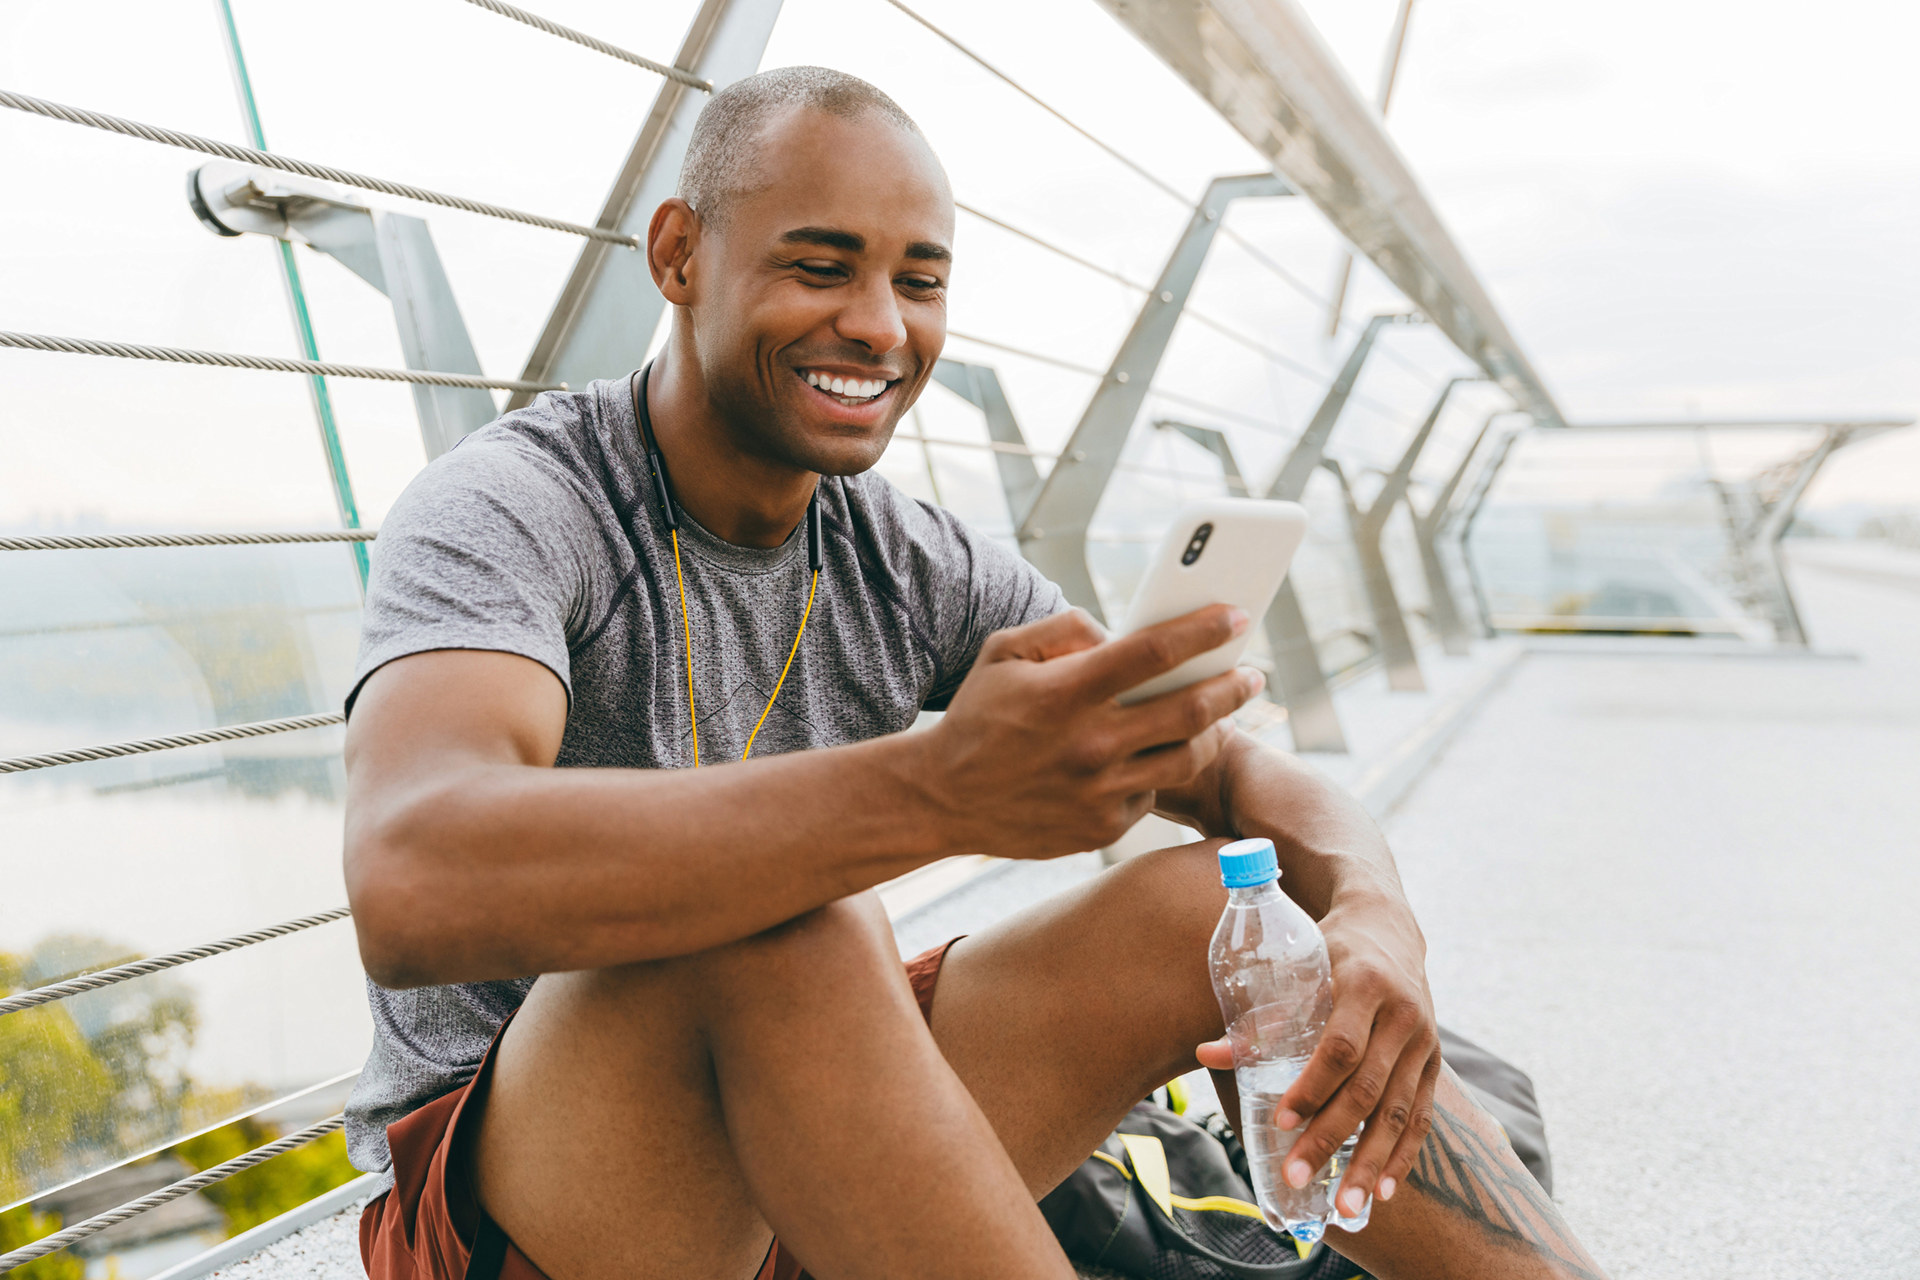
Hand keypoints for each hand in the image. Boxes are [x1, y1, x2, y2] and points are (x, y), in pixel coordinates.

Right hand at [919, 605, 1263, 858]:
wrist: (941, 798)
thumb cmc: (978, 717)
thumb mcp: (1003, 653)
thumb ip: (1064, 628)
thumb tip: (1119, 631)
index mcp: (1066, 692)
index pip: (1154, 652)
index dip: (1204, 630)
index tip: (1236, 614)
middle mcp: (1089, 743)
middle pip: (1192, 709)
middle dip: (1235, 685)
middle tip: (1253, 673)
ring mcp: (1099, 791)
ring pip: (1186, 756)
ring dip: (1216, 731)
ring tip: (1222, 714)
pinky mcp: (1101, 827)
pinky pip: (1152, 791)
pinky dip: (1160, 768)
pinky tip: (1156, 753)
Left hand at [1195, 893, 1438, 1212]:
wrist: (1388, 926)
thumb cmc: (1327, 947)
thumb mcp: (1297, 966)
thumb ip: (1259, 1014)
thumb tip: (1206, 1053)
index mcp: (1364, 984)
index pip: (1339, 1047)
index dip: (1311, 1086)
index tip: (1280, 1119)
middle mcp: (1402, 1014)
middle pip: (1368, 1088)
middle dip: (1332, 1137)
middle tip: (1297, 1176)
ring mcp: (1424, 1041)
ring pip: (1399, 1112)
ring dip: (1371, 1162)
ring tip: (1346, 1206)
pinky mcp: (1434, 1062)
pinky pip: (1421, 1116)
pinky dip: (1403, 1155)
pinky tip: (1383, 1190)